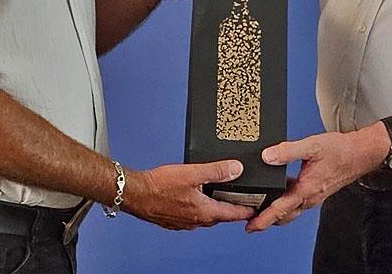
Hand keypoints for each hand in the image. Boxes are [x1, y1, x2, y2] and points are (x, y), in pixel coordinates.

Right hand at [125, 159, 255, 229]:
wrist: (135, 194)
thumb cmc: (159, 186)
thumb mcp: (192, 173)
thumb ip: (216, 171)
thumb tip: (236, 169)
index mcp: (203, 211)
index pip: (232, 214)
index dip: (246, 210)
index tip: (256, 209)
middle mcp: (195, 221)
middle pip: (219, 216)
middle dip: (230, 209)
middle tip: (239, 200)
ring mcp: (183, 222)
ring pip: (205, 216)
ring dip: (213, 207)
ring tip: (218, 195)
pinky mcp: (173, 220)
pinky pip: (192, 215)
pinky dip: (198, 207)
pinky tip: (194, 196)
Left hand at [246, 123, 388, 231]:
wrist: (360, 154)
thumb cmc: (340, 150)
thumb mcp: (312, 146)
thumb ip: (287, 151)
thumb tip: (267, 156)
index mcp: (307, 189)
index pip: (281, 209)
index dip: (264, 219)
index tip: (251, 226)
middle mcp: (310, 197)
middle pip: (284, 216)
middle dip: (267, 220)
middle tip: (250, 222)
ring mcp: (314, 196)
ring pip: (291, 210)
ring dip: (276, 213)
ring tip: (261, 208)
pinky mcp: (317, 191)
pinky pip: (298, 202)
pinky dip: (285, 203)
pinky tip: (279, 191)